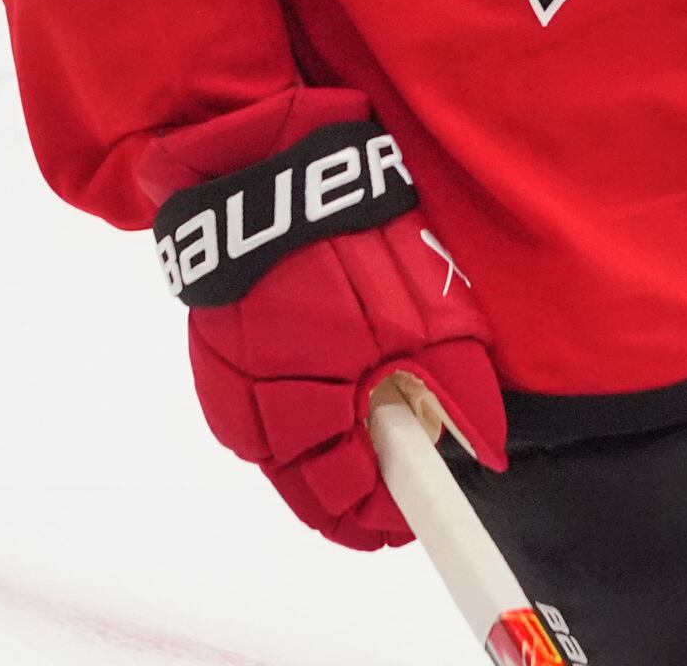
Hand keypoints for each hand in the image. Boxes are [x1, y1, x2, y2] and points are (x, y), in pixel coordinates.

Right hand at [156, 114, 503, 548]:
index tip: (410, 519)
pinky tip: (319, 393)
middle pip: (305, 486)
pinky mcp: (211, 358)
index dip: (382, 515)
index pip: (344, 495)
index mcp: (312, 390)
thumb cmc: (352, 234)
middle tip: (395, 483)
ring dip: (319, 457)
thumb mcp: (430, 311)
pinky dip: (287, 417)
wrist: (266, 168)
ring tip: (362, 434)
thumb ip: (454, 389)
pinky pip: (251, 415)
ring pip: (276, 454)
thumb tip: (476, 450)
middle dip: (353, 490)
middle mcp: (256, 397)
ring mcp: (226, 378)